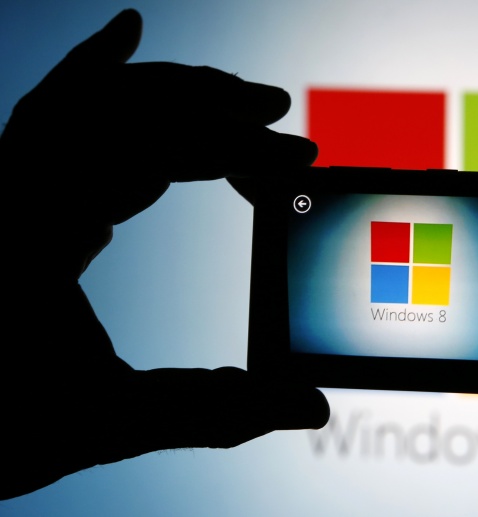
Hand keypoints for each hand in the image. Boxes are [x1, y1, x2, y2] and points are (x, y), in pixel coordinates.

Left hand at [1, 9, 327, 499]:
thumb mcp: (102, 422)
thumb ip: (213, 412)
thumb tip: (310, 406)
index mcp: (23, 232)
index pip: (143, 152)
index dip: (233, 145)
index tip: (296, 156)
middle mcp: (2, 190)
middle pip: (112, 107)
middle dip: (207, 103)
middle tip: (277, 113)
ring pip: (80, 100)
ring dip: (162, 92)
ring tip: (233, 98)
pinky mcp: (4, 191)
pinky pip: (46, 114)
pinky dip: (93, 77)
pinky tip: (121, 44)